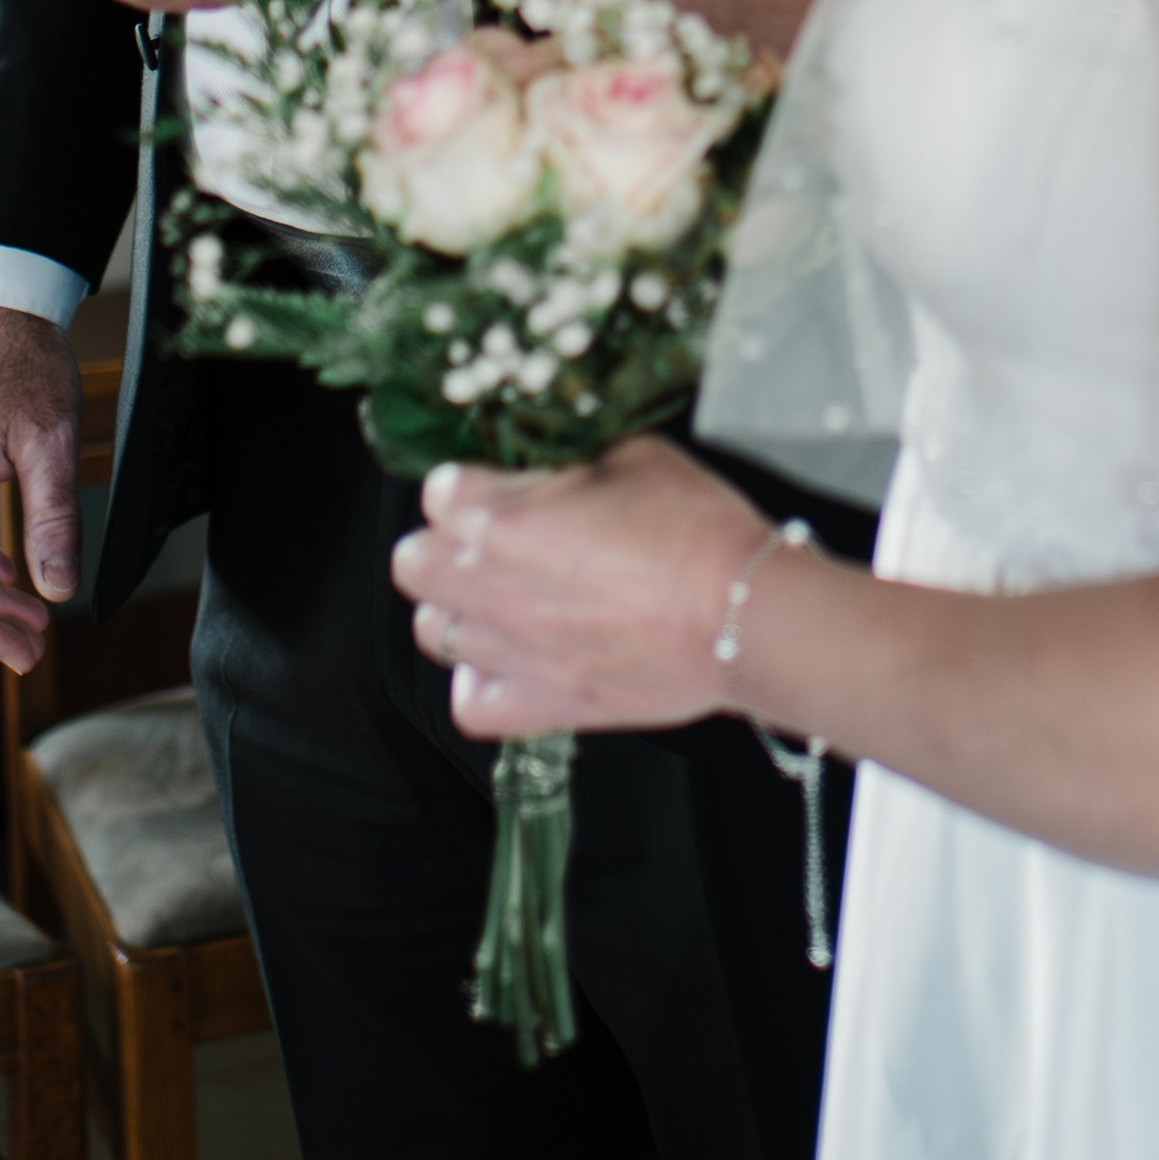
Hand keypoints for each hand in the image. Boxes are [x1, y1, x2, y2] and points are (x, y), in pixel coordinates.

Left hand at [390, 441, 766, 737]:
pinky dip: (481, 680)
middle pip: (413, 561)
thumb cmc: (700, 533)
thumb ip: (576, 456)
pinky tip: (511, 657)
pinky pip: (470, 703)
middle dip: (443, 541)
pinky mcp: (543, 704)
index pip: (437, 490)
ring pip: (431, 632)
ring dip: (458, 607)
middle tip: (488, 534)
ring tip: (500, 595)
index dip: (469, 480)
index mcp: (505, 517)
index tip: (497, 481)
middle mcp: (493, 587)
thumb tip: (560, 460)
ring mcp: (512, 653)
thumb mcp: (636, 455)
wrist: (745, 615)